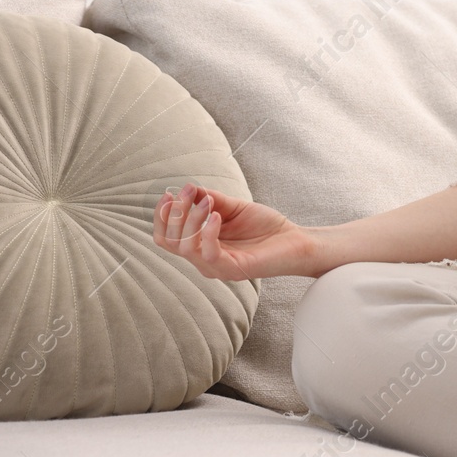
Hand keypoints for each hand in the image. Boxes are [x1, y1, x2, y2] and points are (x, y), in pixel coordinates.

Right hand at [152, 182, 318, 280]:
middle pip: (170, 242)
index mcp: (200, 245)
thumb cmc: (265, 226)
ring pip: (186, 247)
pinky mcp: (232, 269)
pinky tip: (217, 215)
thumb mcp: (233, 207)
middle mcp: (203, 259)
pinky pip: (210, 254)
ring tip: (207, 201)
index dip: (161, 217)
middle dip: (174, 213)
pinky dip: (209, 232)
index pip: (166, 237)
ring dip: (191, 219)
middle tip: (187, 192)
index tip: (168, 193)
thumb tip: (187, 187)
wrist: (295, 240)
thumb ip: (210, 199)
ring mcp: (216, 267)